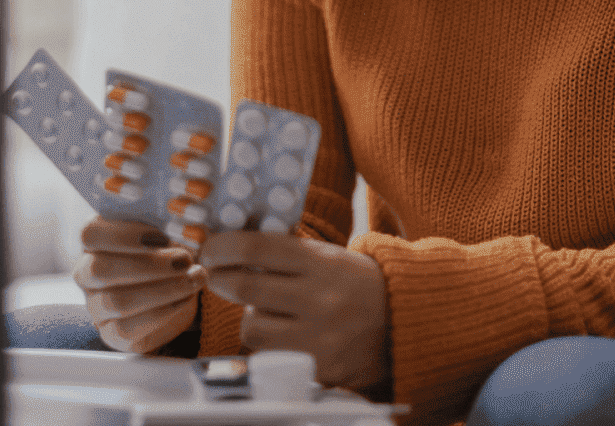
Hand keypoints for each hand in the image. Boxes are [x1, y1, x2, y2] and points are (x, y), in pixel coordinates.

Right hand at [74, 217, 206, 352]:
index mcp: (94, 241)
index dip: (124, 235)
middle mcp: (87, 274)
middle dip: (148, 265)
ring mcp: (96, 306)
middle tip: (184, 259)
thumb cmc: (166, 252)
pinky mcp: (111, 334)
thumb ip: (165, 225)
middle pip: (99, 270)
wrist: (176, 290)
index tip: (162, 236)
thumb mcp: (165, 233)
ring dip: (162, 289)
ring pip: (116, 301)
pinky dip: (163, 312)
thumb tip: (182, 223)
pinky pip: (127, 328)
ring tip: (193, 279)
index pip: (90, 233)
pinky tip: (186, 298)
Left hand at [199, 231, 389, 393]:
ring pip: (251, 327)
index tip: (210, 249)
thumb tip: (230, 245)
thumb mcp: (328, 256)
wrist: (404, 321)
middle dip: (220, 280)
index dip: (222, 247)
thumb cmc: (357, 283)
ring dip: (248, 315)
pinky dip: (267, 342)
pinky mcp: (318, 368)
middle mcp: (320, 299)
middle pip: (244, 287)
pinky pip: (270, 355)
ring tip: (263, 308)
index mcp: (321, 262)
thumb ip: (285, 252)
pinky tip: (281, 332)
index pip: (256, 248)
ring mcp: (319, 337)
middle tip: (216, 275)